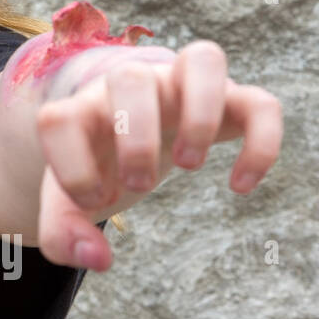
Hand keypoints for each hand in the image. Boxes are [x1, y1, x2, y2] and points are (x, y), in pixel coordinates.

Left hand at [33, 39, 282, 270]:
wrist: (132, 135)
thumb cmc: (100, 165)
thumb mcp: (73, 201)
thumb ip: (63, 234)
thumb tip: (97, 260)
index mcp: (83, 110)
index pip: (57, 118)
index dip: (69, 165)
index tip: (92, 201)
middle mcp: (130, 86)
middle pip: (128, 76)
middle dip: (135, 137)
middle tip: (140, 184)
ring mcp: (182, 86)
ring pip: (203, 58)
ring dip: (200, 114)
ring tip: (189, 165)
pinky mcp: (230, 100)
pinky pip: (260, 102)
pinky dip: (261, 143)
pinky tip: (239, 186)